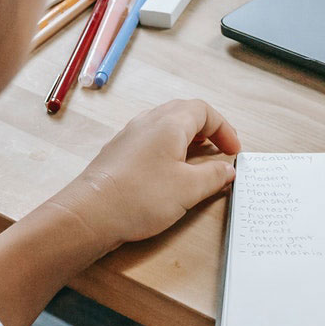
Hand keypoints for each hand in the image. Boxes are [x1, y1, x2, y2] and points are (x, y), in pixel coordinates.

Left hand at [46, 99, 240, 249]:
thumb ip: (214, 176)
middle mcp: (148, 122)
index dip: (224, 129)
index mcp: (169, 123)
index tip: (234, 151)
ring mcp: (129, 136)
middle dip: (207, 129)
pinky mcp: (118, 152)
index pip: (204, 111)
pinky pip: (149, 140)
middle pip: (183, 113)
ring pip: (165, 125)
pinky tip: (168, 171)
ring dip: (186, 138)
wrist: (90, 214)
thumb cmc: (140, 197)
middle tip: (219, 149)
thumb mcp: (189, 189)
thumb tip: (228, 170)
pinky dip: (167, 148)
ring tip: (197, 159)